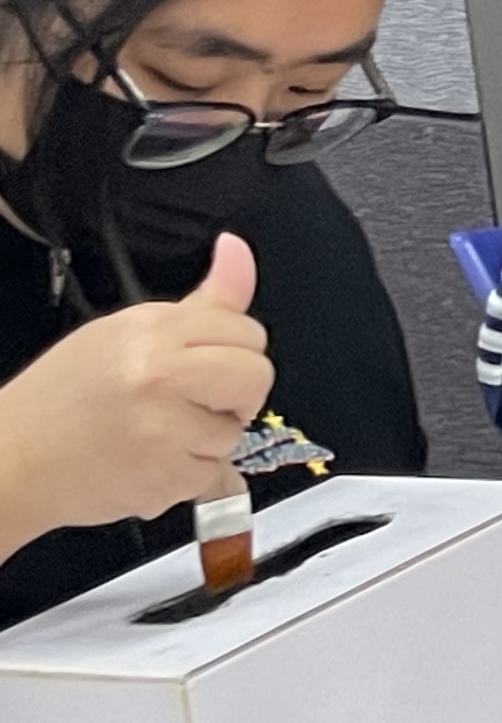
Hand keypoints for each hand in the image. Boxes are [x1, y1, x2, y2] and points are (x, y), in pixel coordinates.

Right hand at [0, 236, 270, 559]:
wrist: (11, 457)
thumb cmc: (63, 396)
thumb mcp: (125, 332)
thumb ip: (201, 303)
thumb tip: (238, 248)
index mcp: (151, 328)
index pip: (246, 331)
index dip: (233, 353)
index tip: (204, 367)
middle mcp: (158, 370)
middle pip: (256, 376)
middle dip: (236, 394)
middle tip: (193, 402)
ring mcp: (162, 424)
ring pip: (236, 430)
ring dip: (206, 438)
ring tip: (157, 433)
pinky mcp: (164, 473)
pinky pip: (213, 472)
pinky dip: (187, 474)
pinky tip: (148, 461)